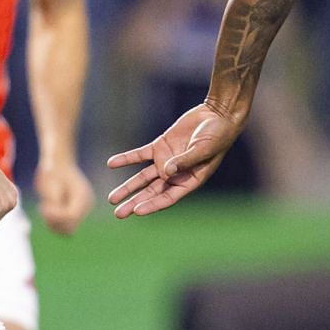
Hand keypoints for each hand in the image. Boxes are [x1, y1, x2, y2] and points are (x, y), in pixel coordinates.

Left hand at [35, 158, 94, 235]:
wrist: (58, 164)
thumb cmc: (53, 170)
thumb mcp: (50, 181)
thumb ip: (53, 197)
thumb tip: (52, 212)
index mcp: (83, 195)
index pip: (72, 216)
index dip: (55, 215)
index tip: (43, 206)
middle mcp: (86, 205)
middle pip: (71, 226)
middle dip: (54, 221)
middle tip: (44, 207)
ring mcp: (82, 211)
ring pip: (67, 230)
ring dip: (52, 223)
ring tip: (45, 207)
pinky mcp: (75, 215)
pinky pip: (64, 228)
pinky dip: (53, 223)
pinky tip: (47, 209)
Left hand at [107, 103, 244, 217]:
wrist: (217, 115)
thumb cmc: (218, 136)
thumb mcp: (203, 149)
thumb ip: (184, 161)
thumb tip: (165, 172)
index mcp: (190, 181)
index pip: (168, 197)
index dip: (152, 205)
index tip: (137, 211)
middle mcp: (175, 175)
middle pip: (151, 192)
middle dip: (135, 202)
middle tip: (118, 213)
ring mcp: (166, 161)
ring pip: (142, 178)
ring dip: (127, 187)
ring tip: (112, 199)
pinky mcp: (159, 147)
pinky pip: (139, 155)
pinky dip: (126, 159)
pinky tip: (112, 164)